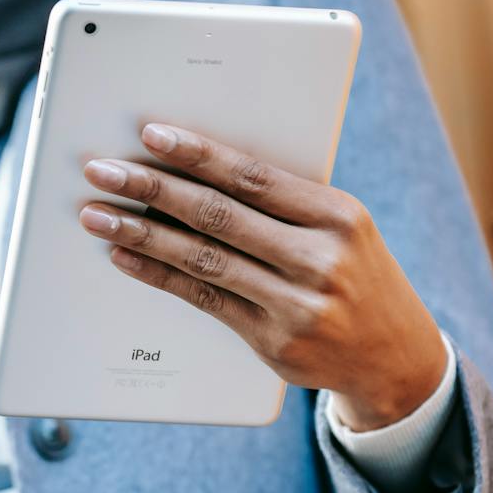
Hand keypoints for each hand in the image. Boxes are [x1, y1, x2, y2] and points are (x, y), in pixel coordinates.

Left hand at [77, 122, 444, 430]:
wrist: (394, 357)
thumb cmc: (353, 275)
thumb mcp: (340, 229)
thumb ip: (283, 204)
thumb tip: (195, 170)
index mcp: (338, 215)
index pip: (254, 177)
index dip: (198, 155)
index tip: (151, 135)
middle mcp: (319, 258)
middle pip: (218, 215)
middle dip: (151, 189)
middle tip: (102, 172)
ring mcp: (296, 304)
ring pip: (203, 259)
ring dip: (141, 233)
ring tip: (98, 215)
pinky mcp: (273, 341)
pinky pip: (203, 299)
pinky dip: (158, 275)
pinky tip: (125, 256)